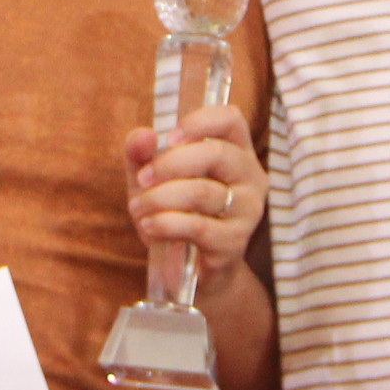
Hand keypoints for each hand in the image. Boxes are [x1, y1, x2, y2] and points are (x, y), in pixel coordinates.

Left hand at [123, 103, 265, 297]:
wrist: (190, 270)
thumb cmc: (176, 213)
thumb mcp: (153, 179)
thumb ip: (142, 154)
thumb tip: (143, 135)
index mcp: (236, 151)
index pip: (230, 118)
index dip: (199, 122)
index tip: (168, 138)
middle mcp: (251, 176)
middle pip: (216, 153)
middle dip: (168, 164)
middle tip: (142, 180)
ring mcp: (247, 210)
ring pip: (202, 191)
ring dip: (159, 198)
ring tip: (138, 209)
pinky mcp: (236, 241)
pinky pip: (198, 225)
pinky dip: (165, 223)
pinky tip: (149, 226)